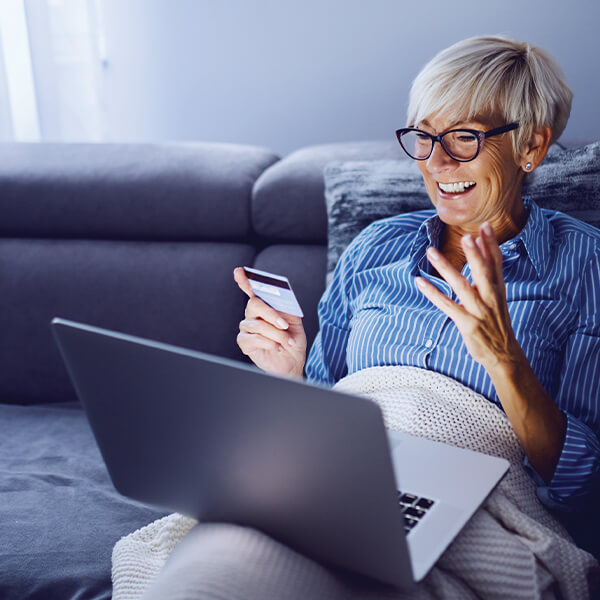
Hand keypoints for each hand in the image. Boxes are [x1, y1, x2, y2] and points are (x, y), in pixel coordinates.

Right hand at [234, 267, 306, 377]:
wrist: (293, 361)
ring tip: (287, 342)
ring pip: (258, 325)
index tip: (240, 271)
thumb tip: (281, 296)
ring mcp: (246, 328)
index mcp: (264, 306)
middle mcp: (253, 315)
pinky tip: (277, 348)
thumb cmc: (292, 340)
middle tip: (284, 325)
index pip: (252, 290)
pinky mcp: (244, 342)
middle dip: (272, 315)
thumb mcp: (294, 321)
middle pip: (254, 304)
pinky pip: (254, 338)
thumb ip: (286, 307)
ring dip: (277, 335)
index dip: (245, 280)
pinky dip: (270, 344)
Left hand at [415, 222, 519, 370]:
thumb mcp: (497, 297)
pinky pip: (446, 305)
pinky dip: (432, 293)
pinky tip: (420, 281)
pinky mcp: (467, 323)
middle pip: (482, 271)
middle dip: (474, 253)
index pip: (496, 262)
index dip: (491, 244)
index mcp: (498, 289)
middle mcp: (490, 297)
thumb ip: (489, 275)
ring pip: (461, 285)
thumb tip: (483, 251)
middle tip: (465, 235)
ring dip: (445, 267)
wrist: (504, 355)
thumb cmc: (496, 323)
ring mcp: (479, 310)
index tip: (485, 226)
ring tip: (431, 252)